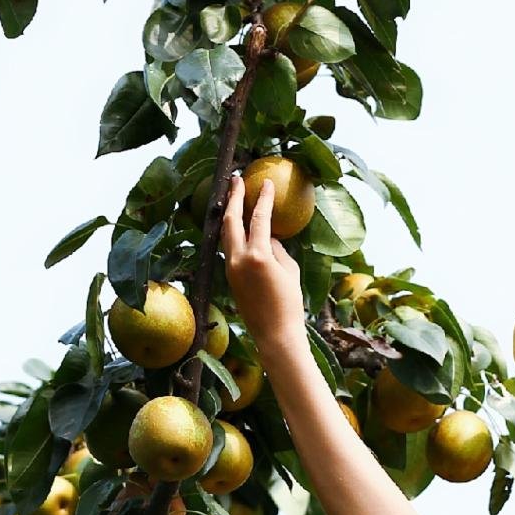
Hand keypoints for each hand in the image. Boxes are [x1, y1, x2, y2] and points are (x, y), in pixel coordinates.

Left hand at [219, 172, 303, 351]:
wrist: (274, 335)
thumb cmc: (289, 304)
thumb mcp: (289, 271)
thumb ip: (277, 248)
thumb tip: (268, 236)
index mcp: (257, 256)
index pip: (259, 218)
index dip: (263, 199)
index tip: (266, 183)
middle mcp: (238, 259)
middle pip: (231, 220)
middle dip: (234, 197)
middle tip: (236, 178)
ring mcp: (230, 268)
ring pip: (225, 233)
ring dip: (229, 213)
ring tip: (233, 196)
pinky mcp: (229, 276)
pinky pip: (229, 248)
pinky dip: (232, 232)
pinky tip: (237, 225)